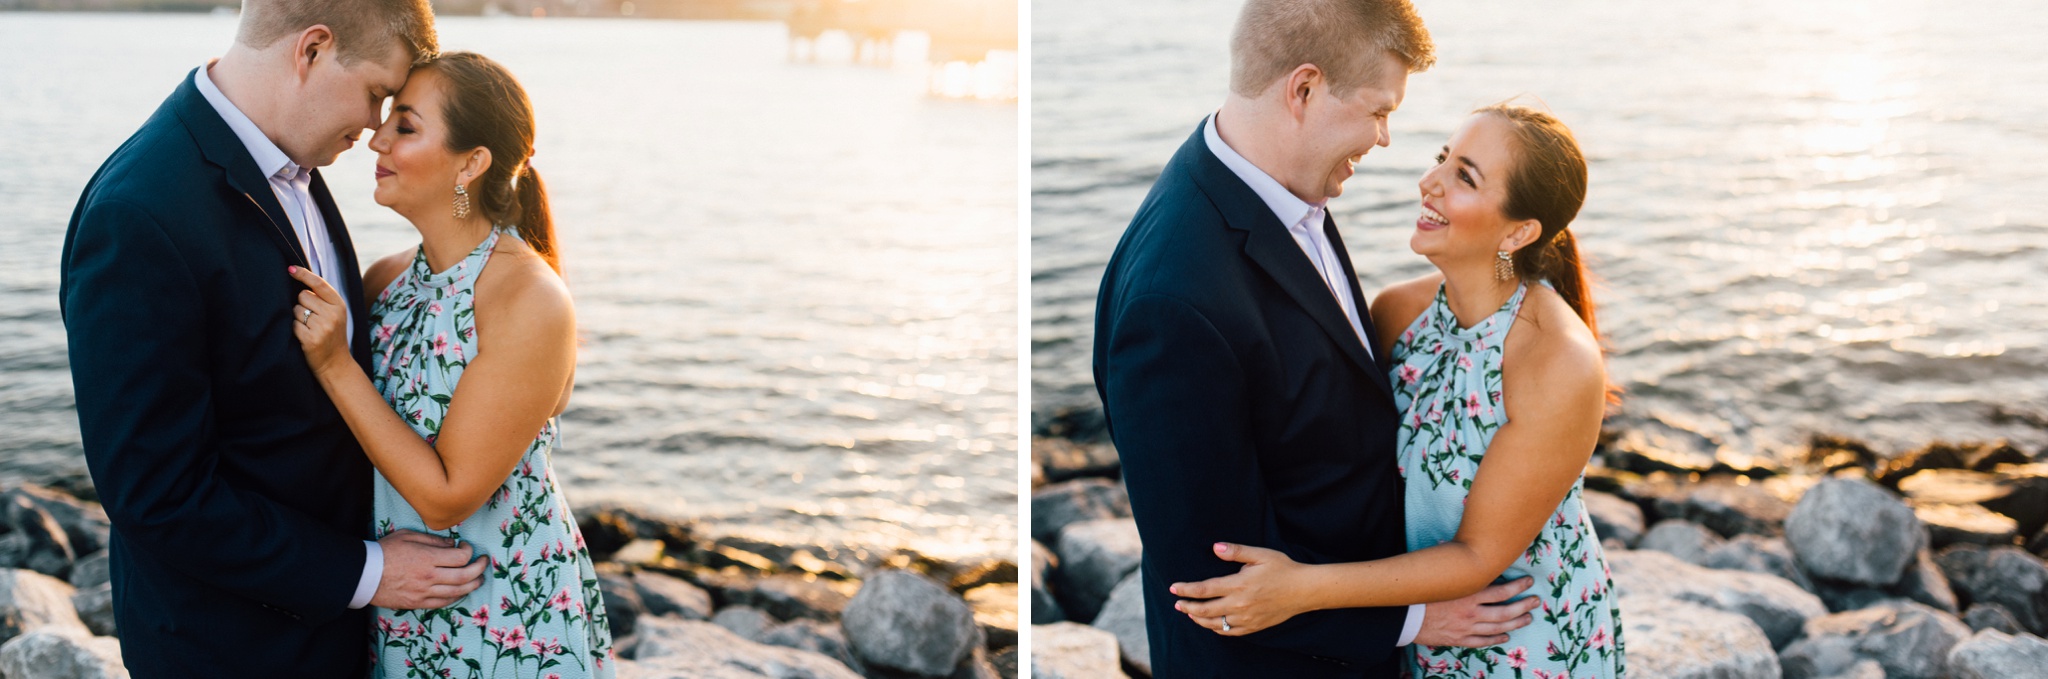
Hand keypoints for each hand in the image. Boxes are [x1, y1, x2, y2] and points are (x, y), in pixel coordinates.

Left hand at [288, 266, 349, 376]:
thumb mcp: (335, 314)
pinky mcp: (311, 339)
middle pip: (303, 296)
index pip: (319, 283)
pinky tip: (305, 337)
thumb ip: (323, 298)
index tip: (291, 269)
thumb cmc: (332, 335)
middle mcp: (333, 314)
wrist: (336, 364)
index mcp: (339, 305)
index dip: (303, 274)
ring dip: (298, 318)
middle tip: (312, 318)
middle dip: (302, 305)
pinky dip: (295, 330)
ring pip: (296, 310)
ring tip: (310, 328)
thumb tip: (300, 279)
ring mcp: (323, 327)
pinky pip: (293, 325)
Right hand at [368, 529, 486, 609]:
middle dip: (480, 568)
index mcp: (428, 558)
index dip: (469, 550)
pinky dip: (456, 597)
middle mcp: (429, 577)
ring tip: (479, 578)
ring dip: (473, 585)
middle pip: (465, 576)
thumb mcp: (408, 536)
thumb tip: (453, 543)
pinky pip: (443, 602)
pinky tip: (461, 591)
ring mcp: (424, 592)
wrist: (363, 575)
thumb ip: (433, 540)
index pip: (461, 556)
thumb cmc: (384, 552)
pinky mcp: (418, 603)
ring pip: (458, 592)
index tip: (466, 546)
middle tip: (484, 562)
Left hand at [1167, 542, 1309, 635]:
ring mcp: (1246, 618)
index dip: (1186, 590)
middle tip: (1177, 604)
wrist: (1304, 590)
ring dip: (1198, 619)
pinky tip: (1210, 623)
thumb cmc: (1282, 569)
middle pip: (1204, 610)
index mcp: (1238, 585)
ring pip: (1215, 623)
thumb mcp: (1260, 554)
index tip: (1174, 588)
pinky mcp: (1254, 627)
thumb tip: (1214, 547)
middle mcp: (1240, 605)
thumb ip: (1235, 551)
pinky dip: (1216, 628)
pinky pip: (1229, 632)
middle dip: (1187, 607)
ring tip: (1189, 613)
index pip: (1204, 589)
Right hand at [1413, 576, 1539, 647]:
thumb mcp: (1440, 574)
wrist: (1403, 616)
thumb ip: (1456, 565)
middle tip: (1534, 601)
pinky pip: (1482, 641)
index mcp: (1468, 593)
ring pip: (1498, 627)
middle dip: (1523, 606)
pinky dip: (1495, 639)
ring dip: (1515, 623)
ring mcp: (1466, 628)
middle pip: (1505, 611)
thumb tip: (1466, 548)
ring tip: (1527, 618)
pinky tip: (1505, 637)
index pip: (1501, 590)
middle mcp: (1471, 612)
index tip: (1528, 582)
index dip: (1518, 586)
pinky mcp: (1458, 639)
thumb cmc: (1420, 591)